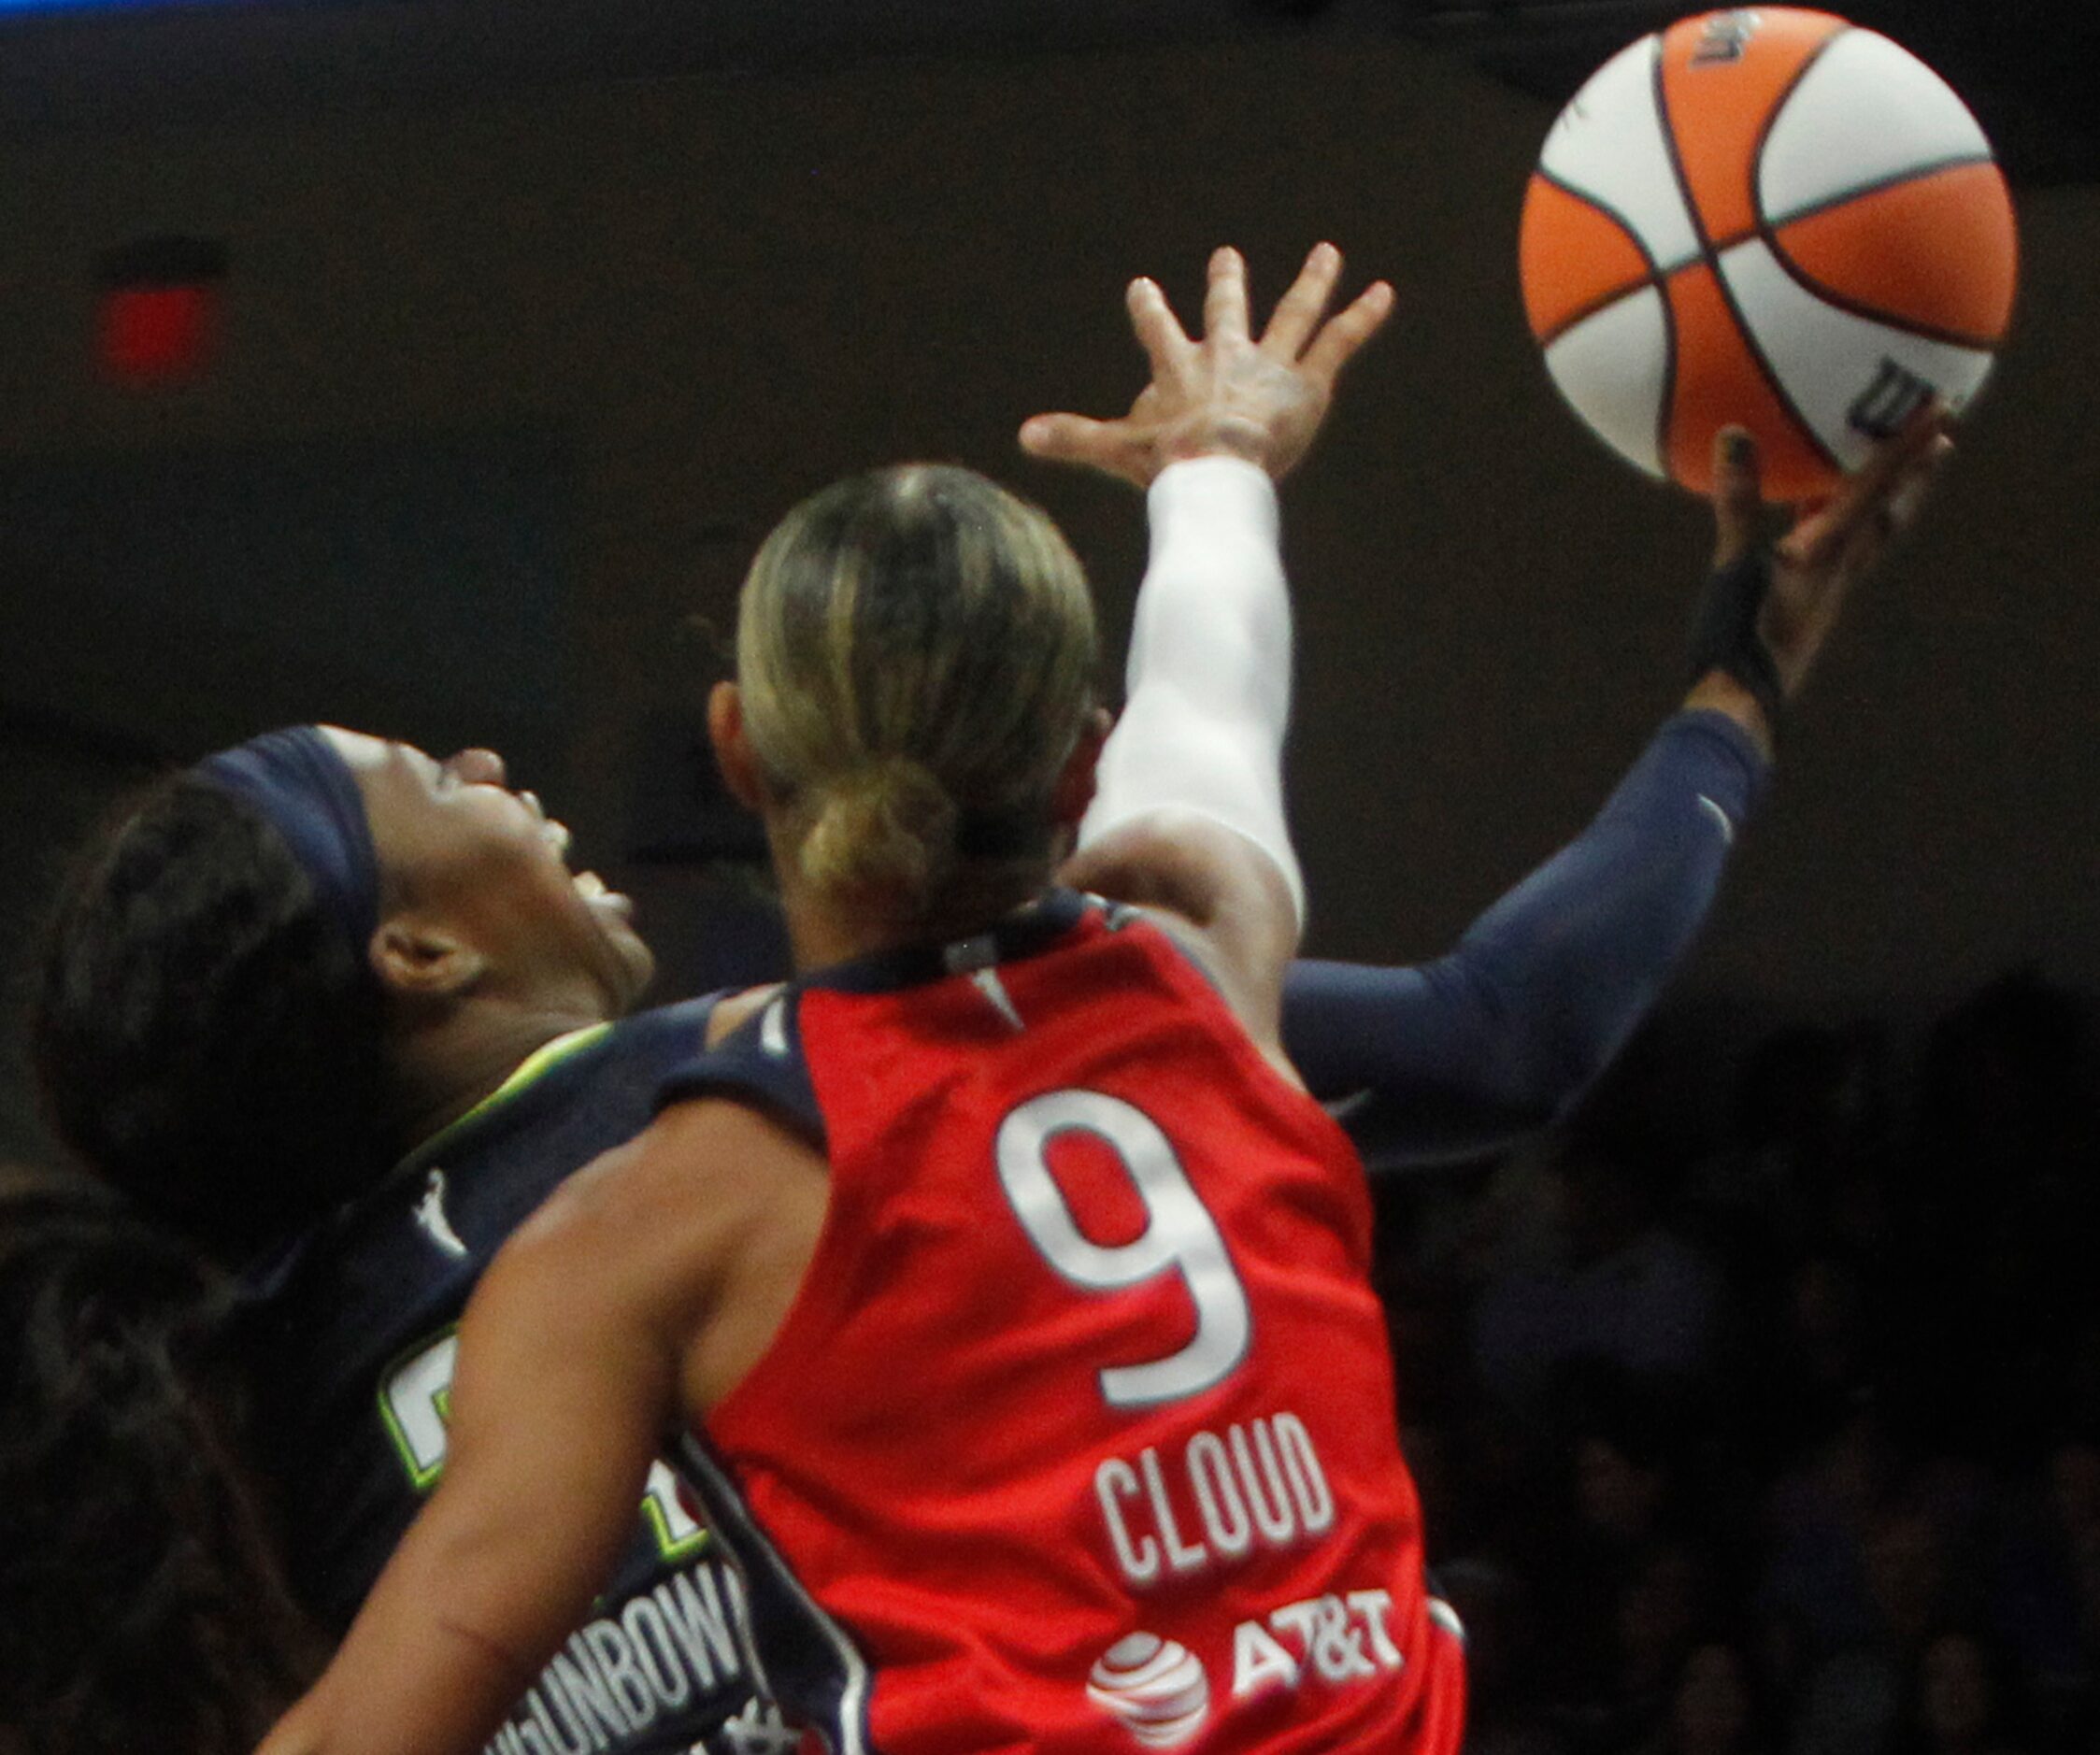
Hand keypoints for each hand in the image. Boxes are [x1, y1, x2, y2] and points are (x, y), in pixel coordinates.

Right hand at [1019, 242, 1393, 487]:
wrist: (1218, 467)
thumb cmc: (1169, 462)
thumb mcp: (1116, 449)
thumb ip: (1073, 438)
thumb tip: (1022, 435)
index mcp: (1180, 369)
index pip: (1159, 333)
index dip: (1150, 312)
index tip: (1143, 288)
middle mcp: (1226, 355)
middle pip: (1227, 310)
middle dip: (1225, 283)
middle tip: (1226, 256)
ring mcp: (1270, 364)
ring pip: (1294, 314)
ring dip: (1312, 282)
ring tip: (1328, 253)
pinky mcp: (1307, 381)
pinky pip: (1338, 340)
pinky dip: (1361, 316)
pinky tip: (1383, 292)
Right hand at [1713, 407, 1953, 699]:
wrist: (1742, 704)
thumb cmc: (1739, 637)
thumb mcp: (1732, 565)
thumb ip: (1738, 501)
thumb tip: (1735, 433)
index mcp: (1830, 551)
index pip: (1877, 486)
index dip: (1907, 445)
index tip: (1940, 409)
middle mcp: (1842, 569)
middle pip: (1892, 512)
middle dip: (1916, 476)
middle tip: (1943, 440)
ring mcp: (1828, 592)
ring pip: (1869, 537)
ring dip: (1888, 502)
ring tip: (1897, 477)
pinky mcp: (1809, 606)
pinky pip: (1836, 553)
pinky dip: (1840, 525)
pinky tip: (1818, 523)